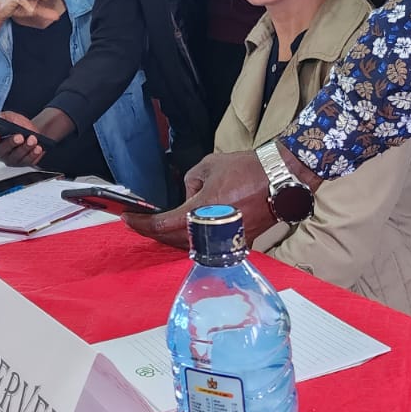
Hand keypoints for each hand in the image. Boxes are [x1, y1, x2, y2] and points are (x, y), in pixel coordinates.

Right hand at [0, 108, 75, 167]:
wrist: (31, 131)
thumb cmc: (17, 124)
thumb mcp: (9, 116)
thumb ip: (3, 117)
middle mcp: (0, 152)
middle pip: (2, 151)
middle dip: (11, 143)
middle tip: (19, 137)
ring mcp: (11, 159)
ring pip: (16, 158)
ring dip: (25, 149)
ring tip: (32, 140)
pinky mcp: (23, 163)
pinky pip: (28, 162)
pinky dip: (33, 155)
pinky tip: (38, 148)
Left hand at [123, 149, 276, 249]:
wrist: (283, 180)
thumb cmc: (247, 169)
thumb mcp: (208, 166)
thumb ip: (190, 182)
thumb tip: (190, 195)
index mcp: (201, 211)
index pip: (161, 225)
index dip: (141, 223)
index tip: (127, 218)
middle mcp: (212, 233)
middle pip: (171, 240)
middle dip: (153, 231)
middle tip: (138, 221)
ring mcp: (226, 242)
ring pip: (189, 246)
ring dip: (171, 237)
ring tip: (158, 224)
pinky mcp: (239, 245)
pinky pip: (208, 245)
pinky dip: (193, 238)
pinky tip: (186, 228)